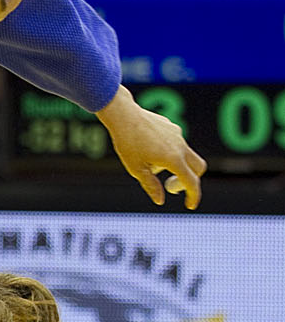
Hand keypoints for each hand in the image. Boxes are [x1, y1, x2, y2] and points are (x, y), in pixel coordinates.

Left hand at [97, 86, 206, 208]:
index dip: (193, 196)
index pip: (191, 182)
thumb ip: (150, 185)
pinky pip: (176, 144)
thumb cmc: (127, 143)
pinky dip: (169, 153)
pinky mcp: (172, 127)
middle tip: (170, 186)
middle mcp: (180, 146)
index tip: (190, 205)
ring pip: (186, 155)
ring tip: (149, 163)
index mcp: (174, 159)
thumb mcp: (136, 169)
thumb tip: (160, 200)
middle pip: (198, 167)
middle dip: (189, 180)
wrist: (123, 115)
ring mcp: (178, 135)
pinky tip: (148, 149)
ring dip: (175, 166)